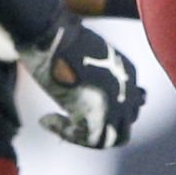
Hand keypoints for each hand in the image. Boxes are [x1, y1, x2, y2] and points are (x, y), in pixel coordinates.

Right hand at [19, 7, 145, 148]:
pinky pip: (85, 140)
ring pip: (107, 139)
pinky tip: (46, 119)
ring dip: (82, 138)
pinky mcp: (93, 112)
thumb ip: (101, 78)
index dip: (105, 118)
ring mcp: (113, 103)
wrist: (52, 34)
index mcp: (129, 73)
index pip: (129, 110)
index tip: (77, 113)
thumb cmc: (65, 41)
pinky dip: (63, 133)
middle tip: (74, 127)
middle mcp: (128, 90)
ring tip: (61, 126)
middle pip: (123, 129)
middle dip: (100, 133)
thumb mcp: (91, 58)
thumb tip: (91, 94)